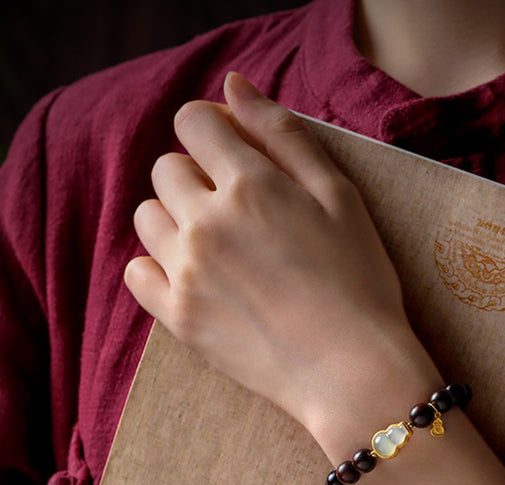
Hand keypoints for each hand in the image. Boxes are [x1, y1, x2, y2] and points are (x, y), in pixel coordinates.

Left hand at [125, 72, 440, 443]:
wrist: (352, 370)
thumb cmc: (359, 282)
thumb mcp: (340, 196)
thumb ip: (283, 134)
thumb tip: (233, 86)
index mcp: (250, 185)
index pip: (194, 122)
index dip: (214, 129)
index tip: (234, 152)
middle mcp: (207, 222)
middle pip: (167, 169)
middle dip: (197, 176)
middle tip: (240, 210)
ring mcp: (186, 272)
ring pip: (148, 217)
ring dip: (176, 218)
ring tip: (220, 246)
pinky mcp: (178, 318)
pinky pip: (136, 273)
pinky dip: (158, 266)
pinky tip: (196, 277)